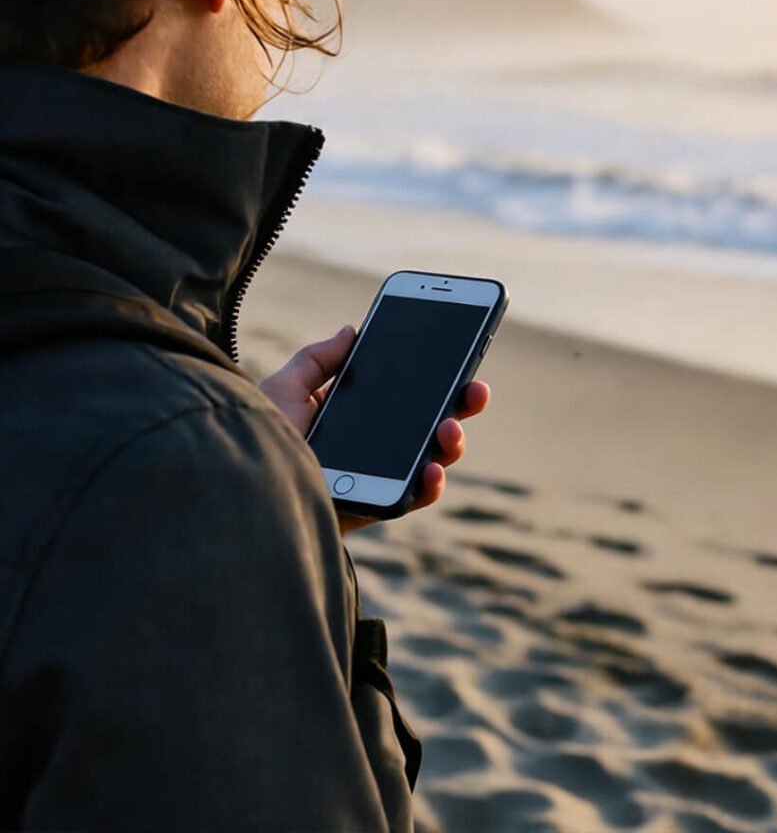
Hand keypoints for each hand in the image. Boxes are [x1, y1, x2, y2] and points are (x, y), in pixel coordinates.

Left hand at [259, 326, 491, 532]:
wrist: (241, 487)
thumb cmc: (256, 438)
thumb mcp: (284, 389)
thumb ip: (317, 359)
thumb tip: (350, 330)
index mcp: (356, 416)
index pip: (406, 394)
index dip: (436, 377)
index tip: (459, 355)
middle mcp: (375, 446)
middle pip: (430, 423)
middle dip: (460, 405)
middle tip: (475, 389)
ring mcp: (379, 476)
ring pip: (432, 458)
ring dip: (452, 442)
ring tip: (449, 429)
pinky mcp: (374, 506)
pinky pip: (413, 497)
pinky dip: (430, 483)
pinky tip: (431, 467)